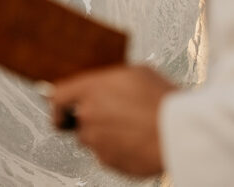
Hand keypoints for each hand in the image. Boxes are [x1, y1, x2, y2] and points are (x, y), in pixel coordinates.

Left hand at [50, 65, 178, 176]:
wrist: (177, 132)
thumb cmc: (162, 100)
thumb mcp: (137, 72)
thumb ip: (112, 78)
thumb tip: (109, 82)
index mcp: (91, 89)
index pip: (56, 97)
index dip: (56, 104)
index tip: (58, 110)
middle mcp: (88, 116)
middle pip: (76, 121)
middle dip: (91, 120)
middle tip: (113, 116)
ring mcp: (96, 142)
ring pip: (93, 139)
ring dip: (106, 135)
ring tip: (131, 127)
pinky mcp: (108, 162)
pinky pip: (107, 155)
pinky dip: (118, 150)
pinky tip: (136, 139)